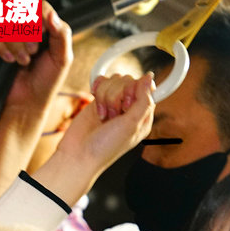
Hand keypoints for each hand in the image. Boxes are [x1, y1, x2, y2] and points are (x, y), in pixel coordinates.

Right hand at [0, 1, 72, 112]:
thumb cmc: (47, 82)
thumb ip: (62, 35)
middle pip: (20, 12)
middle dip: (27, 33)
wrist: (28, 103)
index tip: (41, 33)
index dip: (38, 16)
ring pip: (5, 24)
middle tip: (33, 51)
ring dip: (15, 44)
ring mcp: (7, 36)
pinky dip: (2, 49)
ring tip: (23, 62)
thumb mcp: (62, 59)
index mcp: (44, 28)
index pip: (39, 6)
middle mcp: (25, 28)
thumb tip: (51, 14)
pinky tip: (10, 61)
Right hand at [34, 72, 154, 205]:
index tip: (126, 106)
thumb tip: (149, 77)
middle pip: (128, 81)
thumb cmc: (106, 146)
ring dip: (105, 97)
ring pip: (114, 80)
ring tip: (103, 116)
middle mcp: (130, 109)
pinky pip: (102, 81)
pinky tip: (96, 105)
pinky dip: (97, 90)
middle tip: (112, 116)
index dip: (134, 92)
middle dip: (117, 96)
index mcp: (143, 116)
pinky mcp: (99, 99)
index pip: (146, 89)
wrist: (80, 153)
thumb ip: (144, 101)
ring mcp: (114, 103)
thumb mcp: (131, 125)